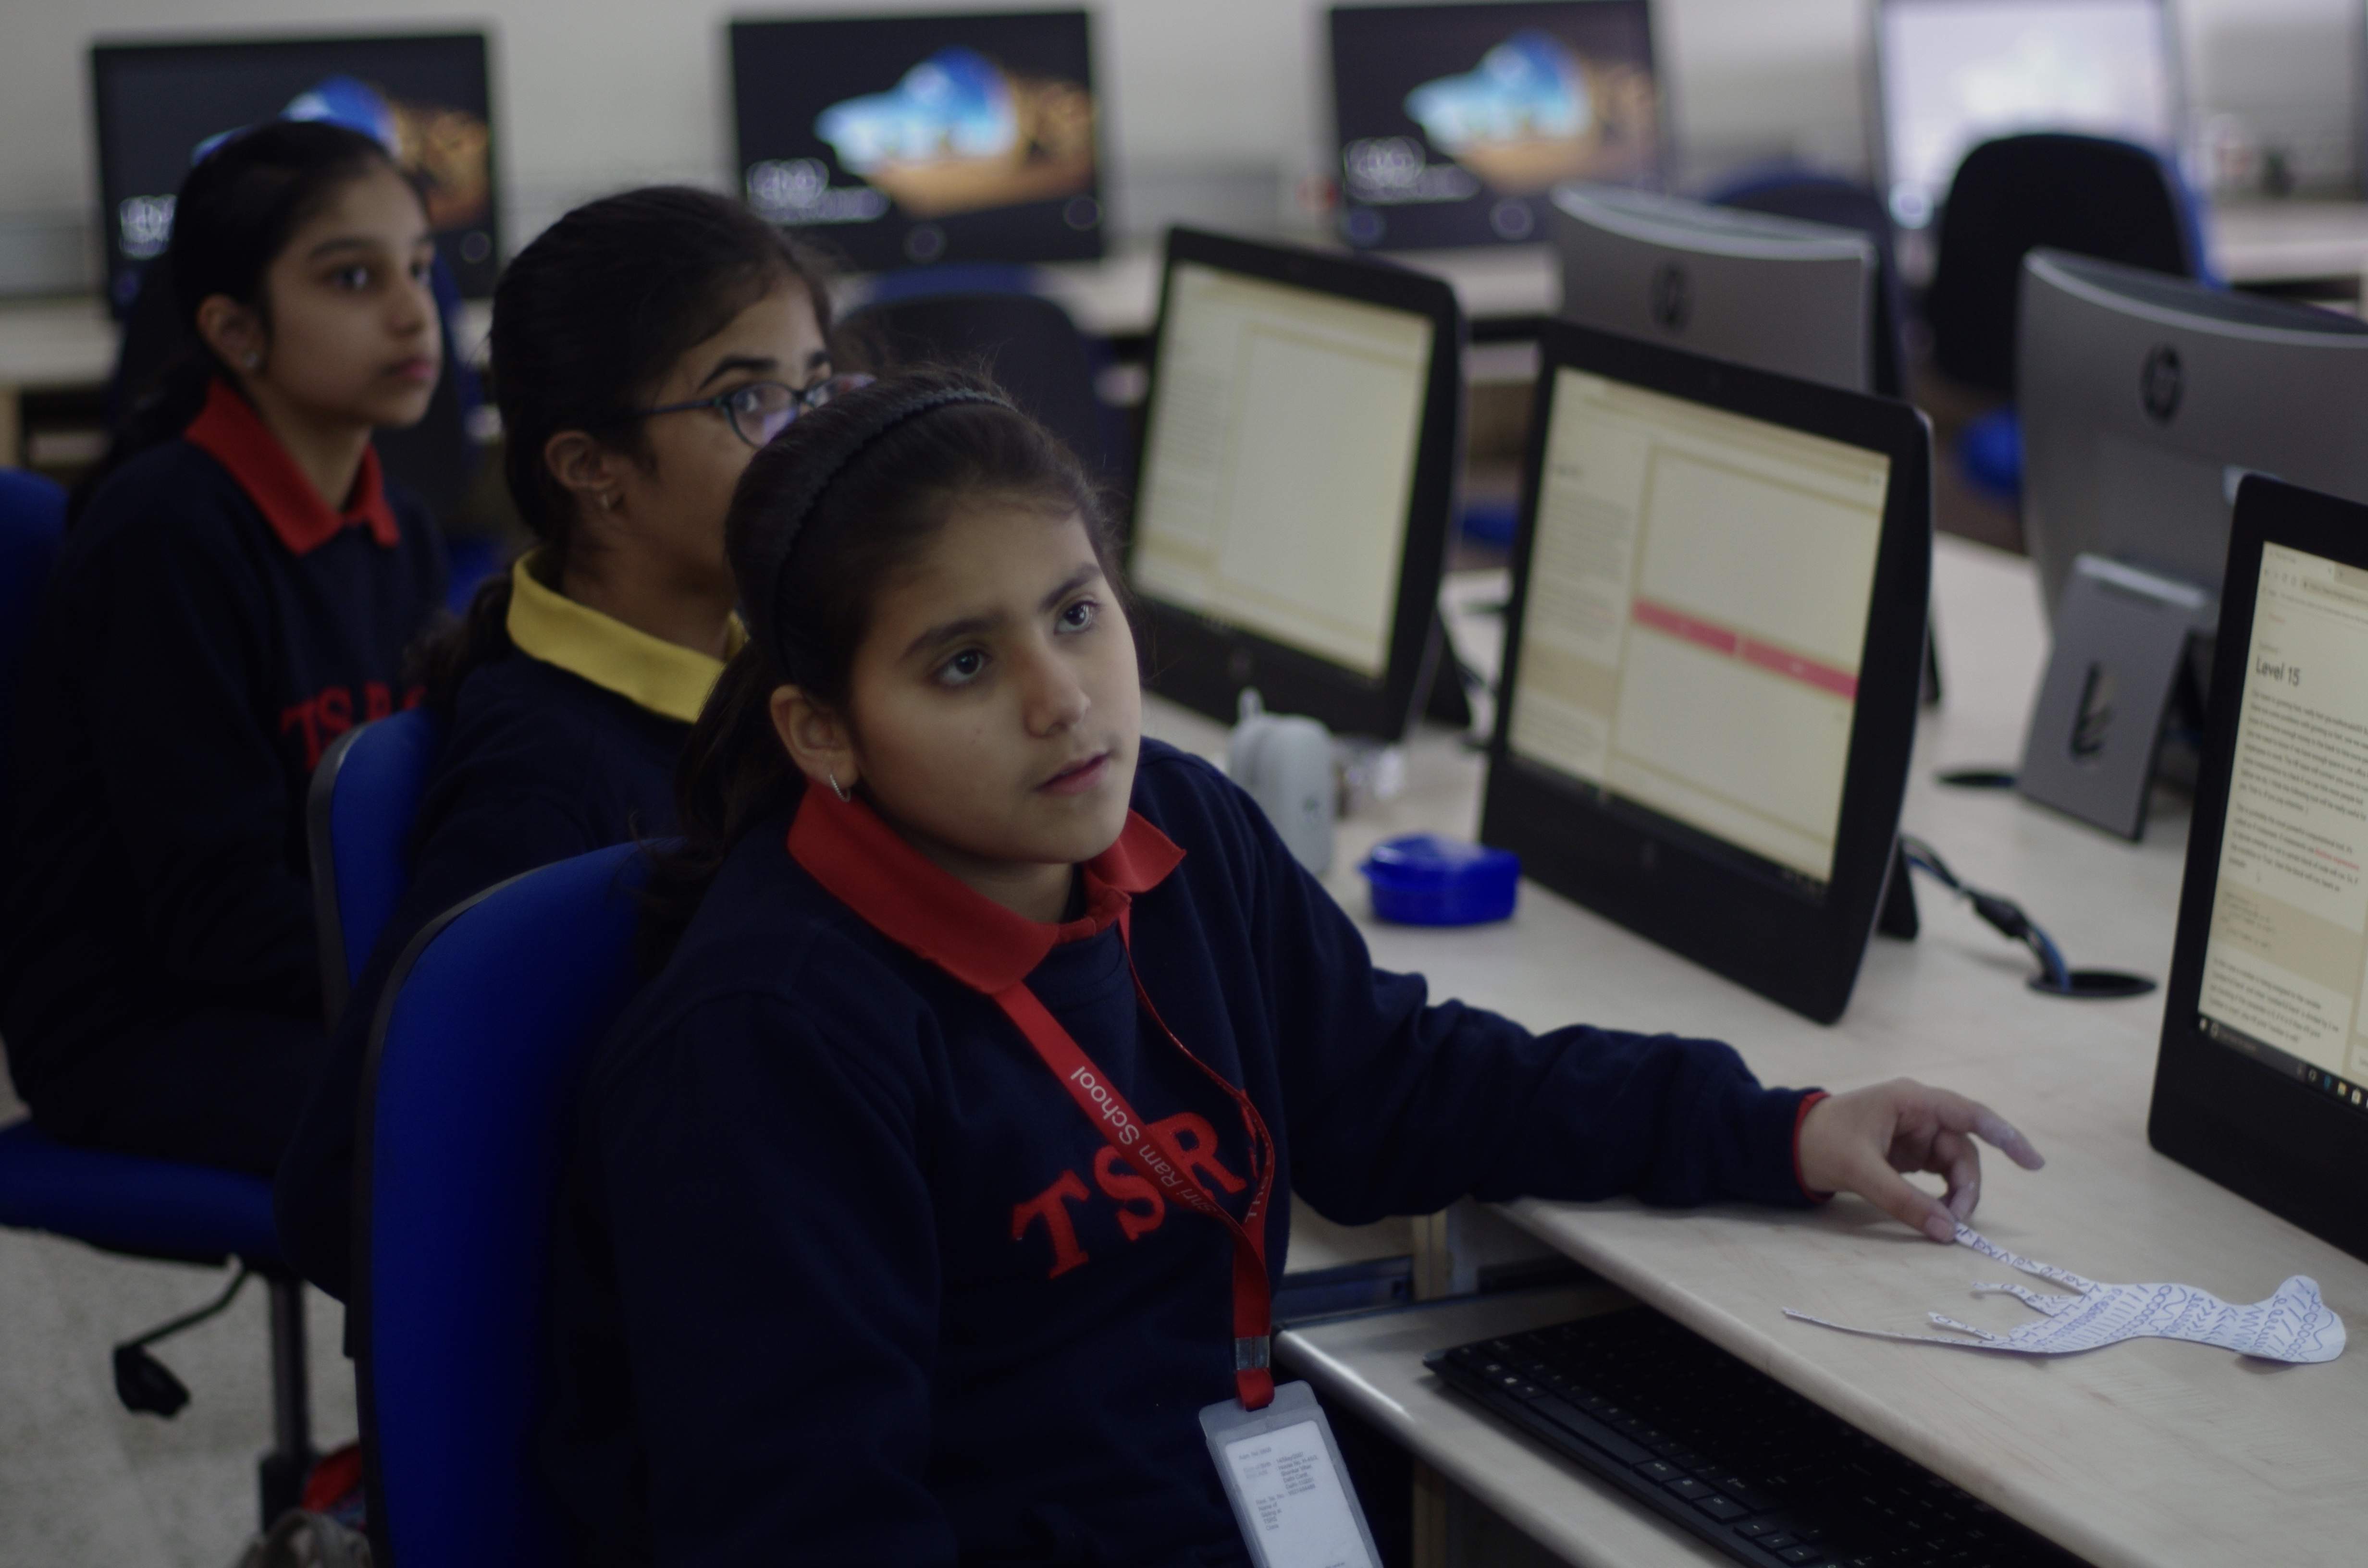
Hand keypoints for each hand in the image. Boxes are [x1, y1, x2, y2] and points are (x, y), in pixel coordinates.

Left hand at [1796, 1079, 2043, 1241]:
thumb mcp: (1861, 1171)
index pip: (1970, 1115)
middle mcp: (1919, 1114)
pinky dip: (1944, 1195)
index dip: (2005, 1136)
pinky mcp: (1909, 1153)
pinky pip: (1939, 1175)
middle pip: (1963, 1150)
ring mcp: (1915, 1134)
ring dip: (1957, 1194)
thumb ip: (1903, 1200)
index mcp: (1911, 1101)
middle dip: (1967, 1186)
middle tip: (1959, 1222)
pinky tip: (1940, 1215)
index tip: (2033, 1162)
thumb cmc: (1821, 1142)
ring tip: (1948, 1223)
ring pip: (1954, 1166)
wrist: (1787, 1143)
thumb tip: (1946, 1230)